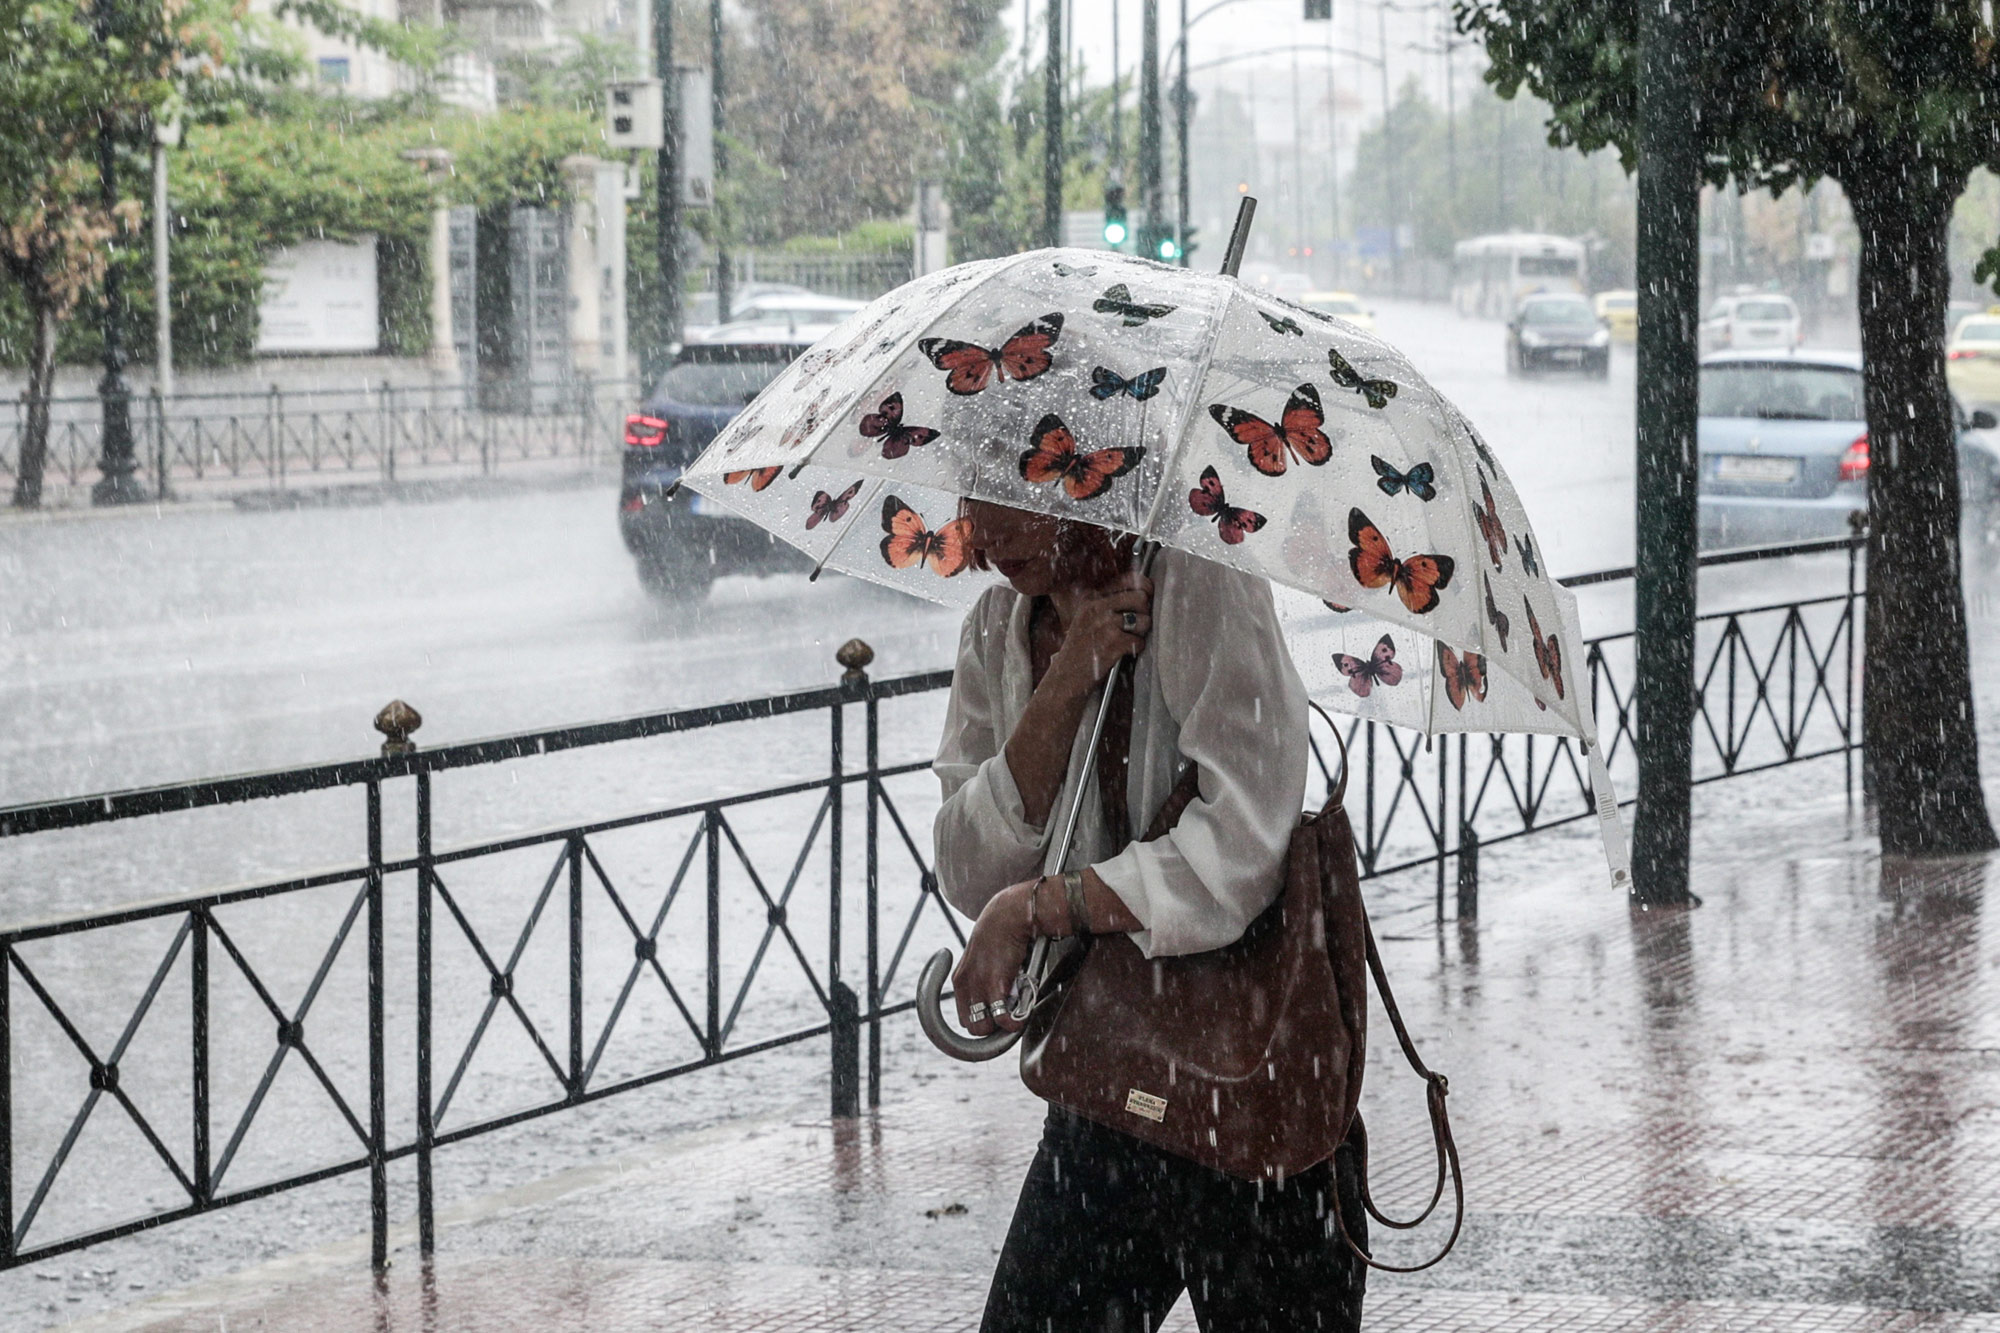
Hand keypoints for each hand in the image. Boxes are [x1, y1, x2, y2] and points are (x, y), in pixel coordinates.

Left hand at [953, 878, 1038, 1034]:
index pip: (963, 1016)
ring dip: (1002, 1026)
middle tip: (1010, 1017)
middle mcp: (964, 984)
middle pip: (971, 1027)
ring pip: (984, 1028)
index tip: (994, 1022)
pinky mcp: (994, 985)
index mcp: (960, 978)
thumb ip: (986, 978)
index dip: (980, 1023)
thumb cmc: (1004, 933)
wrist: (1009, 914)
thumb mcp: (985, 958)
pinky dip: (1015, 1023)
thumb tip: (1003, 1000)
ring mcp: (977, 986)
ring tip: (1018, 1012)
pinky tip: (1024, 1017)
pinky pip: (1003, 1019)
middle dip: (991, 1027)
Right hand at [1050, 573, 1152, 690]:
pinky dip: (1135, 650)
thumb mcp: (1087, 618)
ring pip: (1144, 620)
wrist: (1065, 678)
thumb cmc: (1081, 649)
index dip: (1145, 587)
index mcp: (1091, 598)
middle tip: (1135, 625)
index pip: (1129, 579)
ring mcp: (1105, 624)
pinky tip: (1121, 653)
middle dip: (1144, 613)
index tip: (1148, 595)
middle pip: (1141, 598)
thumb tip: (1145, 592)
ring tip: (1125, 641)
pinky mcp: (1113, 643)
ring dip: (1140, 633)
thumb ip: (1110, 603)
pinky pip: (1140, 642)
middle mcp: (1097, 607)